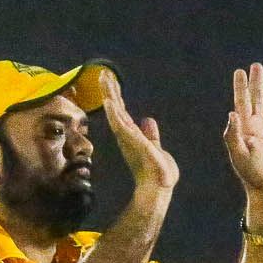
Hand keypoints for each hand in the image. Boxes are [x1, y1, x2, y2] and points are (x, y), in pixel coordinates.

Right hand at [100, 71, 178, 199]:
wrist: (159, 188)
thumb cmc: (157, 172)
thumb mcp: (156, 147)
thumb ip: (151, 135)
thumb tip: (148, 121)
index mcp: (132, 135)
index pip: (122, 112)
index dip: (115, 96)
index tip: (109, 80)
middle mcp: (127, 136)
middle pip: (117, 110)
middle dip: (110, 91)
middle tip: (103, 73)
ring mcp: (129, 139)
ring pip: (117, 114)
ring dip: (111, 97)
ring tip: (105, 81)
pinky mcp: (134, 142)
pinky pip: (123, 125)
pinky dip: (116, 114)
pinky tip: (110, 103)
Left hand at [224, 63, 262, 194]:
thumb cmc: (253, 176)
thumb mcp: (240, 156)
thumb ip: (234, 135)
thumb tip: (232, 113)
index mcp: (245, 129)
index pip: (241, 103)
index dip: (240, 87)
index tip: (239, 71)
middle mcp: (257, 127)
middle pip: (256, 99)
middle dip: (256, 82)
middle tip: (256, 65)